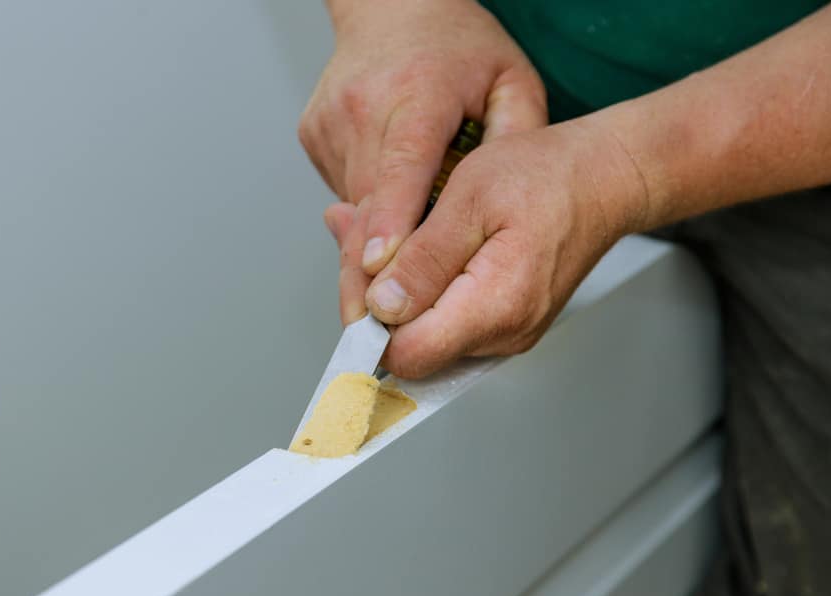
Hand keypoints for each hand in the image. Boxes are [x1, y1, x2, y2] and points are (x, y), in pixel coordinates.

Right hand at [302, 0, 547, 303]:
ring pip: (350, 209)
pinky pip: (341, 192)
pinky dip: (364, 211)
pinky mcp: (314, 135)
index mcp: (420, 92)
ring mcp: (332, 122)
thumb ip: (517, 144)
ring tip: (396, 258)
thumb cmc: (458, 48)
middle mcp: (366, 106)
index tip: (379, 271)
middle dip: (368, 272)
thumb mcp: (511, 84)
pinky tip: (388, 198)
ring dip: (372, 244)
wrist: (394, 8)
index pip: (401, 167)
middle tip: (372, 328)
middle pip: (365, 206)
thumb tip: (501, 212)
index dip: (389, 224)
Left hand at [360, 120, 649, 377]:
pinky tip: (419, 252)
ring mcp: (505, 337)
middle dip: (376, 304)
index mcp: (496, 306)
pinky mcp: (504, 327)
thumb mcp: (470, 196)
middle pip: (409, 351)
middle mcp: (503, 336)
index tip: (361, 273)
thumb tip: (380, 307)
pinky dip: (422, 293)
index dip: (370, 321)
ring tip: (399, 239)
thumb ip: (422, 258)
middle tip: (367, 241)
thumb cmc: (545, 176)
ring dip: (397, 295)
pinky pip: (445, 325)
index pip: (407, 354)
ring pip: (423, 339)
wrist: (603, 179)